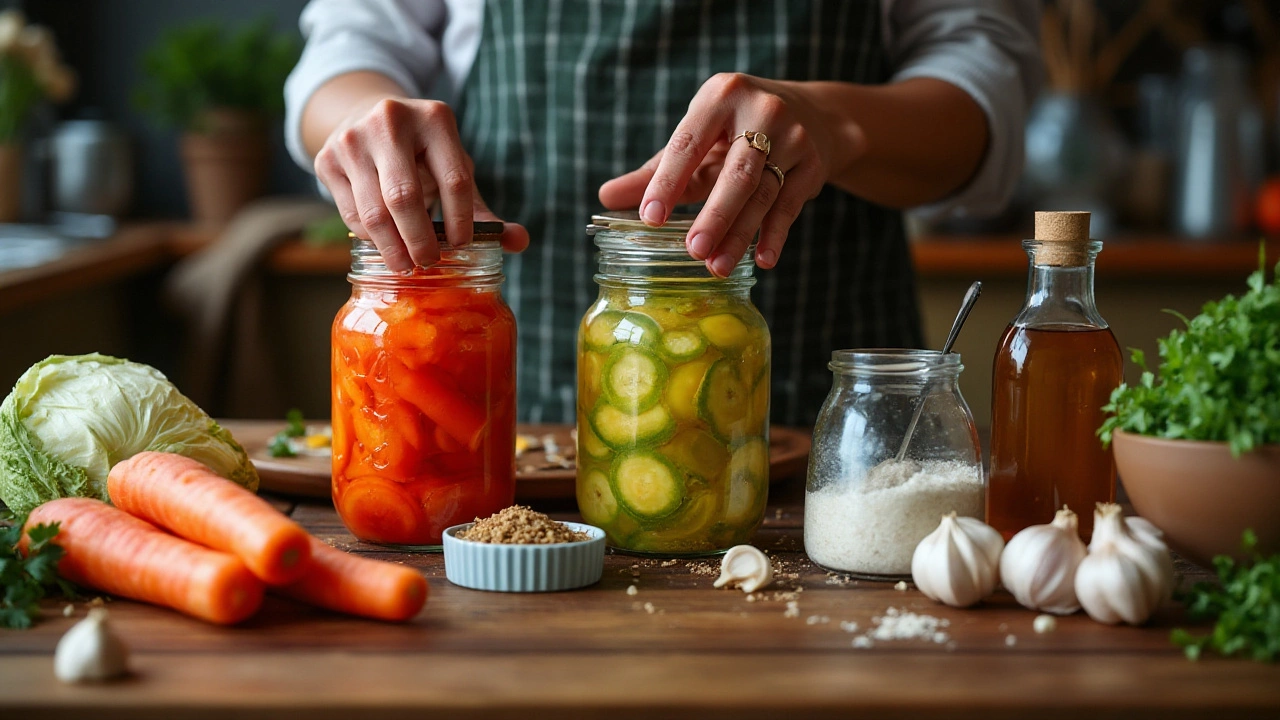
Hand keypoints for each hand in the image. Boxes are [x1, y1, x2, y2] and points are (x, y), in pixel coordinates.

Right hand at [314, 98, 528, 271]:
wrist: (365, 117)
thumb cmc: (422, 155)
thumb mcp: (454, 170)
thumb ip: (482, 209)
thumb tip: (519, 242)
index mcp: (435, 119)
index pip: (454, 180)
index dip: (460, 220)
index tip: (461, 245)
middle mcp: (390, 120)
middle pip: (405, 197)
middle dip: (420, 240)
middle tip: (429, 263)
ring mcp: (352, 138)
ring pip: (373, 211)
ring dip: (393, 248)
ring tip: (408, 266)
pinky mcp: (326, 158)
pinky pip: (350, 214)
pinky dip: (370, 238)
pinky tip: (386, 246)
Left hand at [599, 73, 863, 276]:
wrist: (814, 116)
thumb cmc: (738, 129)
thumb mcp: (700, 139)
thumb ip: (656, 170)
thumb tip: (605, 198)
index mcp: (721, 96)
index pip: (689, 144)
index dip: (667, 182)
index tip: (649, 218)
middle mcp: (762, 110)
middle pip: (736, 173)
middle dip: (714, 215)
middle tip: (692, 251)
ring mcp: (794, 138)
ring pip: (763, 194)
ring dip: (740, 234)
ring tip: (716, 266)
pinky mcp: (813, 165)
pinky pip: (790, 206)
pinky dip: (775, 235)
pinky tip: (762, 260)